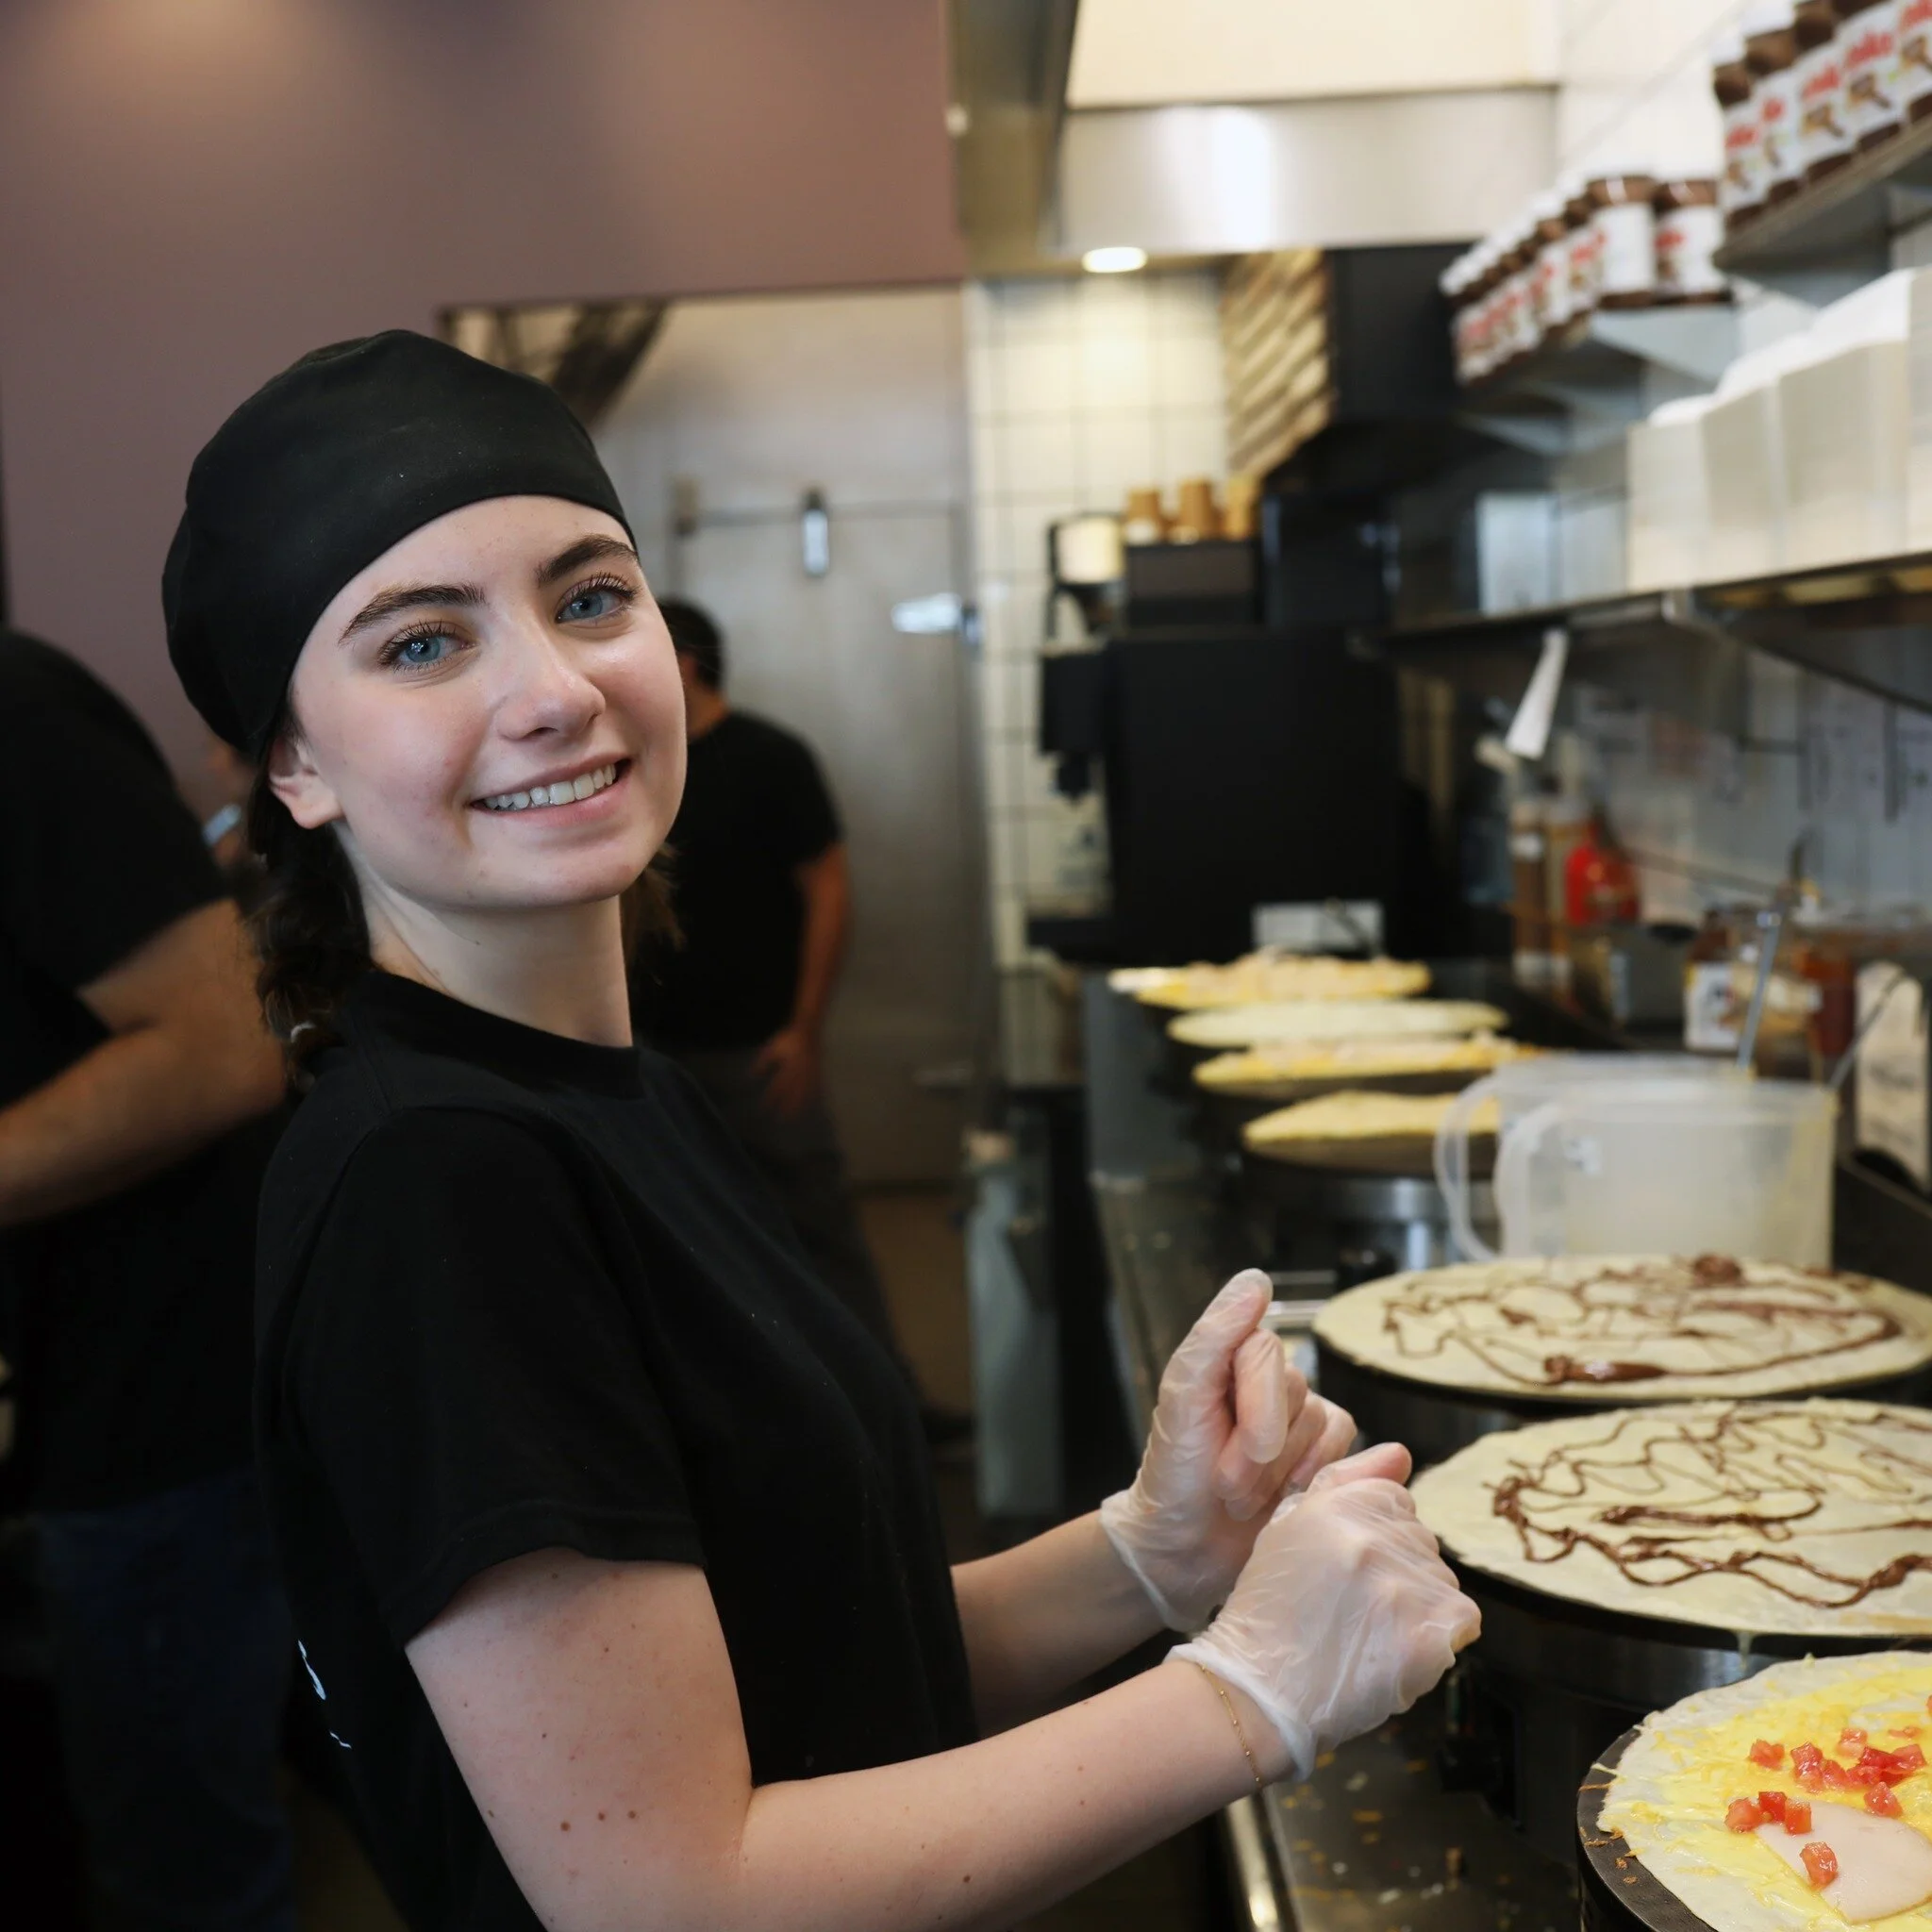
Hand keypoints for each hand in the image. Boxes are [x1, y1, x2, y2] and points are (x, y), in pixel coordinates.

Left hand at [753, 1024, 821, 1118]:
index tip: (765, 1109)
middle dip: (787, 1107)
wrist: (808, 1029)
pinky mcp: (817, 1072)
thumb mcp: (772, 1049)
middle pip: (793, 1093)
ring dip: (799, 1105)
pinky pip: (815, 1087)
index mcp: (787, 1067)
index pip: (778, 1086)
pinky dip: (812, 1097)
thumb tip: (751, 1076)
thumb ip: (762, 1062)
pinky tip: (810, 1103)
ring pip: (805, 1093)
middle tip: (782, 1120)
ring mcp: (810, 1073)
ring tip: (796, 1116)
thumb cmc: (788, 1039)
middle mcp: (799, 1072)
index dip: (771, 1098)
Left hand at [1098, 1270, 1357, 1629]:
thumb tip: (1256, 1280)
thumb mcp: (1180, 1399)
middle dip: (1261, 1452)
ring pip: (1326, 1426)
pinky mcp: (1325, 1456)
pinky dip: (1323, 1478)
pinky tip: (1292, 1499)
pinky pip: (1350, 1449)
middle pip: (1299, 1392)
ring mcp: (1301, 1418)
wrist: (1184, 1549)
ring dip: (1282, 1475)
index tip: (1223, 1461)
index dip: (1256, 1412)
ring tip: (1245, 1499)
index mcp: (1233, 1356)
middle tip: (1226, 1486)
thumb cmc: (1174, 1473)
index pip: (1270, 1354)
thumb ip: (1215, 1335)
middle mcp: (1272, 1380)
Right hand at [1173, 1447, 1478, 1782]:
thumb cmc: (1269, 1610)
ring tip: (1367, 1636)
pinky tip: (1394, 1654)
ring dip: (1418, 1609)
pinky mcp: (1427, 1636)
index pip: (1399, 1503)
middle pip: (1424, 1544)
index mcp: (1342, 1504)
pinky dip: (1438, 1641)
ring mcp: (1404, 1587)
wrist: (1258, 1687)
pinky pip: (1461, 1624)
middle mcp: (1376, 1537)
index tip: (1345, 1572)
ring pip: (1442, 1584)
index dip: (1375, 1541)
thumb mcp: (1289, 1526)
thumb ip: (1344, 1482)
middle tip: (1351, 1610)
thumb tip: (1400, 1453)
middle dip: (1399, 1574)